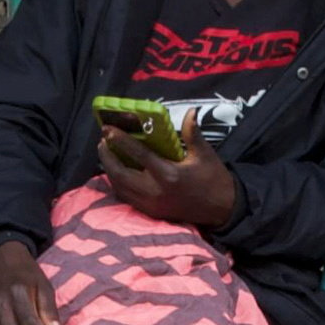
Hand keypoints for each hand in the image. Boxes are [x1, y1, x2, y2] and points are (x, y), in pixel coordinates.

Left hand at [101, 119, 240, 231]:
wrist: (222, 210)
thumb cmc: (213, 178)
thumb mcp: (204, 154)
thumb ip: (192, 133)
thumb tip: (190, 111)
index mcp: (168, 175)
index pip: (138, 154)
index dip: (120, 140)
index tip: (107, 128)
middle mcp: (155, 191)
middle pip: (120, 173)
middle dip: (107, 156)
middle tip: (102, 141)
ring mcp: (150, 204)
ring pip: (119, 186)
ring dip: (109, 170)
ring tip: (106, 153)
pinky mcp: (150, 212)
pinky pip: (126, 196)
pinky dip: (117, 183)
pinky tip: (115, 171)